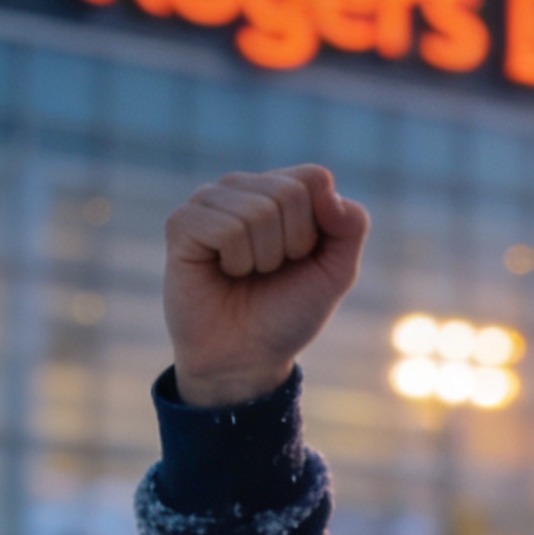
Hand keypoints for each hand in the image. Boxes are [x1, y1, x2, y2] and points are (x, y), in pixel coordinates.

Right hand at [163, 166, 369, 407]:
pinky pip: (226, 228)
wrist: (247, 357)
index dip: (317, 227)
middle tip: (271, 270)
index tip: (302, 256)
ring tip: (246, 273)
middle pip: (289, 193)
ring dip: (263, 257)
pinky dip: (236, 261)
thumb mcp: (337, 272)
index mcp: (280, 188)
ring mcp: (209, 201)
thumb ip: (351, 226)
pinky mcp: (181, 223)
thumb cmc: (288, 311)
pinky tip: (223, 271)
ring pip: (258, 211)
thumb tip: (327, 190)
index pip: (314, 178)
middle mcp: (243, 187)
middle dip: (292, 245)